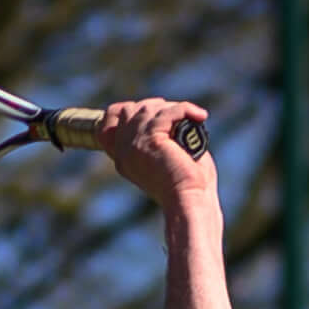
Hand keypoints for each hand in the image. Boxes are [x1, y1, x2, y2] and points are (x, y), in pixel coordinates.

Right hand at [89, 97, 212, 210]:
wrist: (189, 201)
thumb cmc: (187, 186)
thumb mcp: (165, 159)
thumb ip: (159, 138)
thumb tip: (169, 112)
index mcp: (123, 158)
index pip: (107, 124)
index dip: (127, 111)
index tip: (156, 111)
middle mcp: (124, 151)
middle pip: (129, 110)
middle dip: (155, 107)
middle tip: (180, 115)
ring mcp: (134, 144)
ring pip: (149, 108)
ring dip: (173, 108)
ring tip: (193, 118)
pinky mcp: (151, 140)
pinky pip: (167, 113)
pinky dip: (186, 110)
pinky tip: (201, 116)